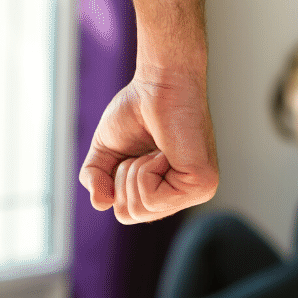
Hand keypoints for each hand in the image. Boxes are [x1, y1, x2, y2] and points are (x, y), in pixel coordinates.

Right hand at [79, 67, 217, 223]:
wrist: (159, 82)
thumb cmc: (138, 109)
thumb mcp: (105, 150)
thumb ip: (96, 179)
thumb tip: (100, 204)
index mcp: (168, 190)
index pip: (127, 213)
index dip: (116, 183)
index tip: (132, 153)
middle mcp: (185, 194)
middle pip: (131, 215)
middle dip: (123, 179)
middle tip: (142, 151)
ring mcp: (198, 192)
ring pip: (141, 209)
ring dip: (134, 172)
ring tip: (154, 149)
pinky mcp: (201, 185)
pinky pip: (152, 198)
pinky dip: (146, 171)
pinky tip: (164, 152)